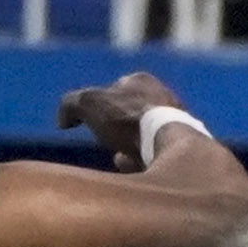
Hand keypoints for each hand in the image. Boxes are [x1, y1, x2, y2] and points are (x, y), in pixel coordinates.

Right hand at [53, 69, 186, 167]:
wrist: (166, 147)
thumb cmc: (128, 120)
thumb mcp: (88, 103)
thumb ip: (71, 104)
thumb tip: (64, 119)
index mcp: (141, 80)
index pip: (113, 88)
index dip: (96, 105)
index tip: (86, 121)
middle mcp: (163, 94)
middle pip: (129, 111)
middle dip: (114, 126)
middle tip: (102, 141)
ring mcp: (176, 119)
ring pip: (142, 131)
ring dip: (128, 143)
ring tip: (117, 157)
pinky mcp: (183, 144)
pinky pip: (154, 150)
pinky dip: (141, 158)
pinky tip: (133, 166)